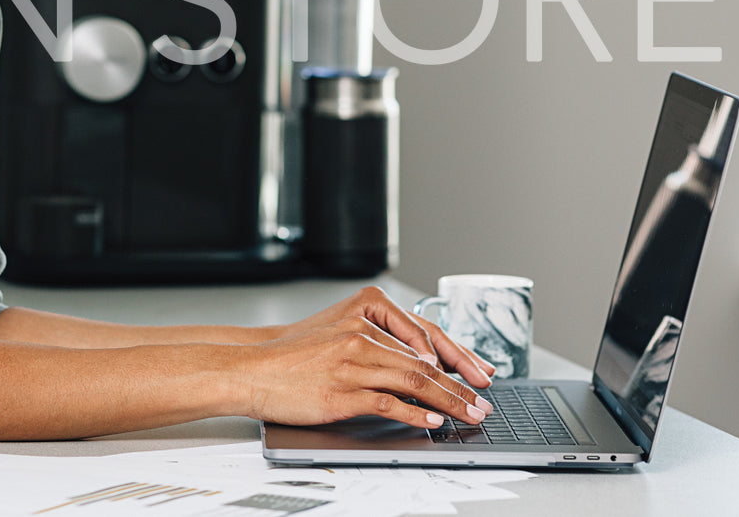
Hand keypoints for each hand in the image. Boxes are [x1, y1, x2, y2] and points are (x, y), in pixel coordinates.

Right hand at [236, 313, 493, 429]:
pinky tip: (433, 422)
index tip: (478, 373)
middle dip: (461, 384)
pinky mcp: (343, 394)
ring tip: (470, 414)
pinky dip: (416, 415)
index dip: (457, 356)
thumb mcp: (339, 331)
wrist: (254, 367)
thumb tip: (420, 362)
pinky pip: (389, 404)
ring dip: (449, 401)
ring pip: (414, 382)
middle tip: (484, 401)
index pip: (424, 335)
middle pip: (425, 362)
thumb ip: (378, 341)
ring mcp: (353, 365)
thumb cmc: (295, 353)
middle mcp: (362, 337)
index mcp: (365, 316)